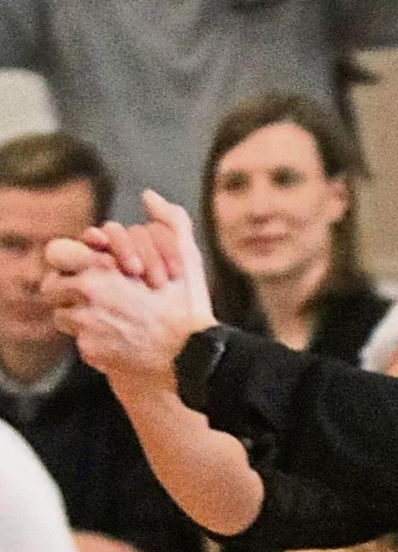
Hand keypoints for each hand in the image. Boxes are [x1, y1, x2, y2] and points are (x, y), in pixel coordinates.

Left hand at [41, 191, 216, 399]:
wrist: (191, 354)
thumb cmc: (188, 303)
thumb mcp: (185, 254)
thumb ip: (168, 221)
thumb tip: (149, 196)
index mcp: (102, 268)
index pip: (58, 252)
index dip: (72, 256)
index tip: (90, 262)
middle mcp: (87, 296)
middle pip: (52, 285)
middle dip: (68, 286)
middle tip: (93, 291)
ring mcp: (85, 326)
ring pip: (62, 315)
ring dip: (80, 314)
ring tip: (110, 316)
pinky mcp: (89, 352)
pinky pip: (80, 341)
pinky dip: (95, 338)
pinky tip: (120, 336)